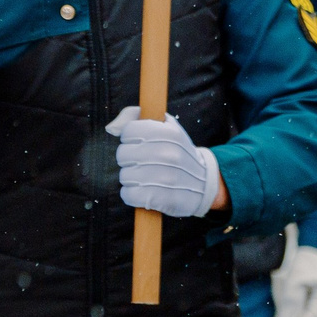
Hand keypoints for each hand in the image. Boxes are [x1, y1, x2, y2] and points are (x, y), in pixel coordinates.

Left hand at [107, 107, 222, 217]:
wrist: (205, 183)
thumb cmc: (177, 151)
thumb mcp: (165, 125)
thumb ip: (134, 116)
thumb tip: (111, 128)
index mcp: (168, 132)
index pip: (128, 131)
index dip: (130, 139)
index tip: (140, 144)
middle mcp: (168, 153)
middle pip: (123, 154)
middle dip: (129, 160)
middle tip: (143, 163)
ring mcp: (167, 178)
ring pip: (124, 176)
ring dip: (131, 179)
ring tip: (146, 178)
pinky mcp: (164, 199)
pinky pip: (129, 195)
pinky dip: (131, 195)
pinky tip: (143, 192)